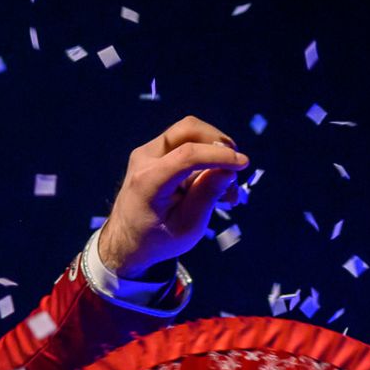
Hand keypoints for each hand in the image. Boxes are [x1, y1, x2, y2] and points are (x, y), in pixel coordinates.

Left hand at [98, 115, 249, 276]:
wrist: (126, 240)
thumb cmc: (156, 239)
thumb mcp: (187, 227)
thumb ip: (206, 196)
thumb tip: (228, 169)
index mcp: (148, 181)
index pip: (187, 154)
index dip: (219, 156)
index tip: (243, 164)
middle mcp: (144, 159)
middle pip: (188, 129)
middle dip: (218, 143)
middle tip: (235, 167)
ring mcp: (148, 152)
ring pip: (189, 132)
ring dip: (214, 150)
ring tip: (227, 183)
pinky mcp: (155, 153)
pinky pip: (186, 142)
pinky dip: (206, 155)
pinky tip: (216, 182)